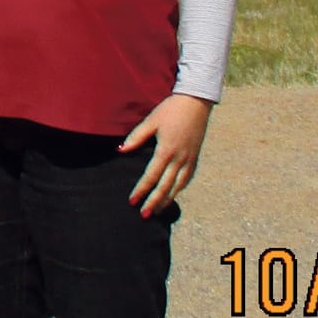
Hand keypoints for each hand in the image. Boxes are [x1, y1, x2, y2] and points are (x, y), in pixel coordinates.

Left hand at [122, 93, 211, 217]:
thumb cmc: (170, 110)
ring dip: (167, 199)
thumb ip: (136, 137)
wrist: (196, 103)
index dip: (141, 190)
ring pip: (178, 185)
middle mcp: (180, 158)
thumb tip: (121, 150)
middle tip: (144, 215)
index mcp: (166, 150)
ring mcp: (190, 159)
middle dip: (154, 202)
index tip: (132, 201)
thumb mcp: (150, 121)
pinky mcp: (195, 157)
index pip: (151, 176)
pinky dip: (179, 189)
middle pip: (166, 186)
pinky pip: (187, 178)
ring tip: (158, 211)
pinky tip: (173, 195)